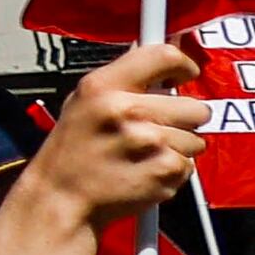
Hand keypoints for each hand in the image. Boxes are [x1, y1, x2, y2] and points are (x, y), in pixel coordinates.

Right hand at [24, 42, 200, 231]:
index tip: (183, 75)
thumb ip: (121, 81)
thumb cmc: (70, 153)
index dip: (182, 65)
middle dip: (182, 119)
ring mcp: (149, 142)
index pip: (163, 56)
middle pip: (194, 106)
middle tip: (156, 129)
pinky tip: (144, 170)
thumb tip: (157, 64)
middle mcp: (127, 110)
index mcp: (102, 87)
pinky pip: (188, 165)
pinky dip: (171, 170)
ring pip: (194, 140)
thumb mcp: (80, 102)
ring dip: (176, 148)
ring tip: (142, 155)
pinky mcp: (164, 170)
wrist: (61, 198)